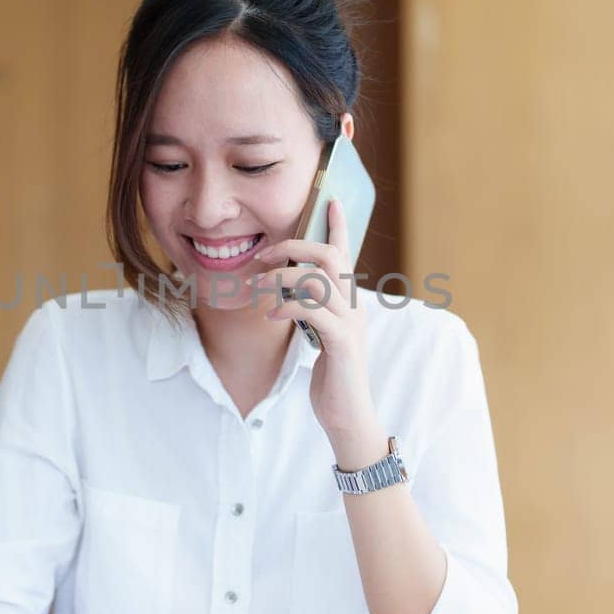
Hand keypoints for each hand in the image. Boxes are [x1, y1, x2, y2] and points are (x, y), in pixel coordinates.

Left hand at [255, 199, 380, 443]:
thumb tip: (287, 286)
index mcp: (348, 301)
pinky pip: (314, 311)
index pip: (345, 253)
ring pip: (318, 280)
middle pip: (330, 257)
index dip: (339, 225)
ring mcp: (350, 323)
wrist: (347, 415)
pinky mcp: (342, 343)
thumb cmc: (330, 375)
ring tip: (259, 288)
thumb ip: (311, 309)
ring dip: (283, 277)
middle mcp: (354, 306)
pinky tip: (270, 315)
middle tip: (264, 256)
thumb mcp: (319, 334)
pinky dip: (287, 307)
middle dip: (294, 247)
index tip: (331, 199)